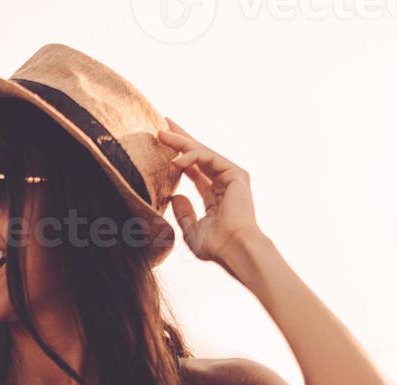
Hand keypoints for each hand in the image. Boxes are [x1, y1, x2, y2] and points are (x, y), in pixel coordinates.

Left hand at [158, 118, 264, 277]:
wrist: (234, 249)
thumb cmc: (216, 246)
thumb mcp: (192, 230)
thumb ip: (184, 213)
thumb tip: (175, 196)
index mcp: (215, 196)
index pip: (194, 170)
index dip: (179, 156)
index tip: (162, 144)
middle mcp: (224, 183)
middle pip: (198, 154)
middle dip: (180, 138)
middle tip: (162, 123)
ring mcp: (231, 177)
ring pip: (201, 152)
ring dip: (180, 142)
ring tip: (160, 133)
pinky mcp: (235, 173)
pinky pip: (208, 158)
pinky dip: (190, 156)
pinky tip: (175, 161)